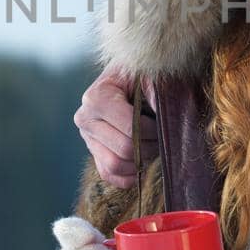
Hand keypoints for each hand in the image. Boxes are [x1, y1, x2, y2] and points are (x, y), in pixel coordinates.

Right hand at [73, 66, 158, 186]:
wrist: (131, 75)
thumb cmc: (143, 74)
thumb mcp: (152, 77)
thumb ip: (159, 96)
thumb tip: (163, 120)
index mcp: (96, 97)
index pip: (130, 128)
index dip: (154, 131)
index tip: (165, 122)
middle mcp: (85, 118)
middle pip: (124, 149)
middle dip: (150, 146)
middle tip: (163, 136)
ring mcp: (87, 137)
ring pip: (115, 166)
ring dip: (140, 161)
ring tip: (153, 145)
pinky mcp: (93, 152)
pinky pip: (109, 175)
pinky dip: (129, 175)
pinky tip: (143, 161)